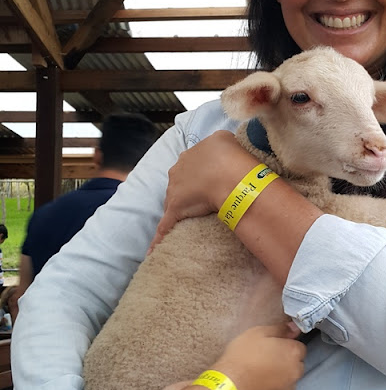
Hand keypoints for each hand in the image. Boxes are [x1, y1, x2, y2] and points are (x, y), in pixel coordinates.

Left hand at [148, 130, 260, 251]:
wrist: (228, 172)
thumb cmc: (229, 155)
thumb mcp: (224, 138)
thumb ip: (219, 142)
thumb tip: (222, 146)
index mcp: (189, 156)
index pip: (190, 165)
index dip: (200, 172)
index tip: (209, 178)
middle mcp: (178, 171)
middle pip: (179, 183)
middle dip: (187, 189)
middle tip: (204, 196)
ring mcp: (174, 191)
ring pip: (173, 201)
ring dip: (180, 209)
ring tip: (191, 218)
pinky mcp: (175, 210)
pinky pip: (164, 227)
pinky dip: (158, 239)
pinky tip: (152, 251)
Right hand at [215, 322, 304, 389]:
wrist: (230, 384)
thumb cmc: (242, 358)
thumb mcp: (259, 333)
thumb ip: (280, 329)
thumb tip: (292, 327)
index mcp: (292, 353)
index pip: (299, 347)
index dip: (288, 344)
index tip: (278, 344)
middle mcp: (294, 372)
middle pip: (296, 363)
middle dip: (286, 359)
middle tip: (269, 355)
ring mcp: (286, 389)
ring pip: (289, 378)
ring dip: (282, 374)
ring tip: (263, 369)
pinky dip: (277, 389)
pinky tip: (266, 385)